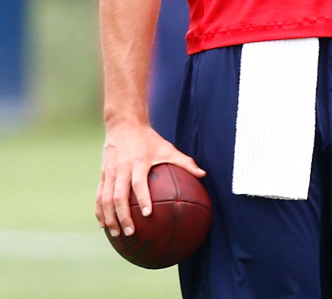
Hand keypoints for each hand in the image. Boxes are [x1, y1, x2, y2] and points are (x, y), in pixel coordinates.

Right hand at [96, 121, 204, 237]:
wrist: (124, 125)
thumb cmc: (149, 139)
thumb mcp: (168, 148)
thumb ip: (185, 162)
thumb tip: (203, 175)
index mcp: (138, 163)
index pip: (139, 184)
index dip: (143, 199)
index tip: (148, 214)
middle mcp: (121, 169)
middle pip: (118, 196)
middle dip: (123, 216)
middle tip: (131, 232)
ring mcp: (109, 173)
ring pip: (105, 199)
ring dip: (109, 218)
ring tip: (116, 234)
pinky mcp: (103, 175)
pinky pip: (99, 196)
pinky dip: (100, 211)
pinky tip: (104, 224)